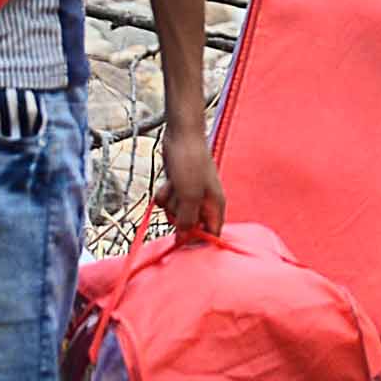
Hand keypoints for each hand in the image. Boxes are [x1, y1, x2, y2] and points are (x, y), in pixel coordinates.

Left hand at [157, 126, 225, 245]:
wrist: (181, 136)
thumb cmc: (191, 162)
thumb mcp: (189, 195)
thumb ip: (187, 220)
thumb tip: (183, 239)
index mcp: (216, 206)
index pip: (212, 235)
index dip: (198, 242)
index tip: (182, 243)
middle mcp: (204, 203)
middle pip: (189, 226)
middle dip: (179, 217)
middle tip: (179, 201)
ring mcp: (190, 196)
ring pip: (176, 214)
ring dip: (170, 203)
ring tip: (174, 187)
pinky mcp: (178, 189)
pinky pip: (168, 202)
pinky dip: (165, 194)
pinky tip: (168, 182)